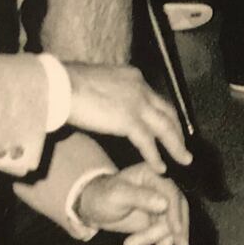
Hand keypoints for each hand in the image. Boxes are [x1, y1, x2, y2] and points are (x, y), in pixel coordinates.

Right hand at [62, 63, 191, 171]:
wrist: (60, 85)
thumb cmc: (66, 84)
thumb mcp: (96, 83)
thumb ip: (108, 93)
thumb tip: (106, 103)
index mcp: (132, 76)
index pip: (154, 97)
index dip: (163, 114)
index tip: (168, 126)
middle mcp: (139, 87)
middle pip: (167, 111)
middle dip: (177, 130)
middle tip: (183, 146)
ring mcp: (136, 103)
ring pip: (165, 127)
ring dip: (176, 145)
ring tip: (184, 160)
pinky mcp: (129, 119)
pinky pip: (148, 142)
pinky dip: (155, 156)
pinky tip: (160, 168)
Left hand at [75, 162, 189, 244]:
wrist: (91, 208)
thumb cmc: (102, 196)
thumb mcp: (117, 195)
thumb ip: (140, 197)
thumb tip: (164, 204)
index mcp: (153, 176)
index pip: (171, 193)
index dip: (176, 212)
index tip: (176, 231)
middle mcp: (161, 189)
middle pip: (177, 210)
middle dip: (177, 231)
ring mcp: (160, 207)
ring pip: (171, 227)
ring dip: (161, 244)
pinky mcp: (157, 222)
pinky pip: (164, 237)